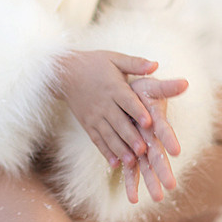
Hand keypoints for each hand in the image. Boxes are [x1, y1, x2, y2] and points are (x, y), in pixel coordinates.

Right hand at [55, 50, 186, 176]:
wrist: (65, 72)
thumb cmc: (94, 63)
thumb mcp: (115, 58)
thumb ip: (136, 63)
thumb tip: (156, 65)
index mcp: (113, 87)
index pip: (127, 101)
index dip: (138, 112)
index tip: (149, 122)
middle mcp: (103, 104)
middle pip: (119, 122)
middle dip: (131, 137)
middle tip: (143, 150)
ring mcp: (94, 116)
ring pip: (108, 135)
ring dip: (120, 149)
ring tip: (131, 162)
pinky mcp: (87, 124)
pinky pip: (97, 140)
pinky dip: (106, 152)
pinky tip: (115, 163)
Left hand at [123, 76, 186, 203]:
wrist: (125, 97)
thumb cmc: (140, 91)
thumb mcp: (151, 87)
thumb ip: (166, 87)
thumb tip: (186, 82)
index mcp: (156, 121)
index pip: (164, 131)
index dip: (170, 139)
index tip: (176, 151)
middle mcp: (151, 137)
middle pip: (158, 155)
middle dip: (163, 170)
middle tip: (171, 186)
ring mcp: (140, 147)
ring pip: (145, 167)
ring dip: (150, 182)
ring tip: (157, 199)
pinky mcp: (129, 152)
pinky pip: (129, 169)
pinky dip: (130, 183)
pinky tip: (132, 199)